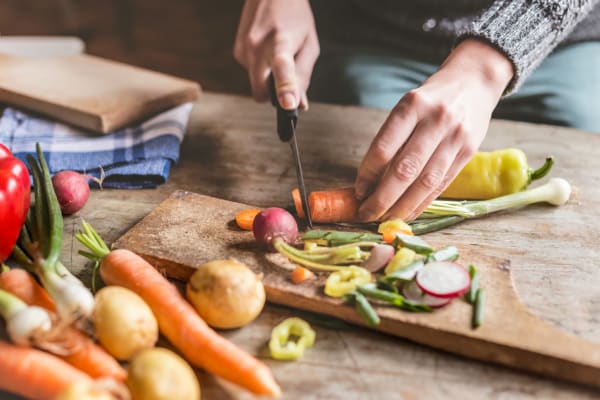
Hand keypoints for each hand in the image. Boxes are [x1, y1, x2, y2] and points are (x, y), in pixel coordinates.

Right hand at [233, 0, 318, 109]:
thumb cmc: (294, 18)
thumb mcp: (309, 45)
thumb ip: (304, 76)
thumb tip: (299, 105)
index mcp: (280, 41)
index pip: (282, 66)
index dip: (285, 87)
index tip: (288, 104)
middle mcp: (257, 46)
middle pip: (260, 92)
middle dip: (272, 96)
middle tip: (287, 84)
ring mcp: (243, 49)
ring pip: (257, 84)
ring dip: (268, 78)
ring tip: (278, 54)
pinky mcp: (237, 52)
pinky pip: (252, 74)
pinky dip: (262, 69)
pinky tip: (267, 51)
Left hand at [355, 39, 513, 221]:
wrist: (474, 81)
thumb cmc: (431, 98)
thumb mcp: (408, 106)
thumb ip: (392, 139)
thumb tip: (369, 182)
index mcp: (413, 105)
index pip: (384, 147)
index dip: (368, 174)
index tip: (358, 192)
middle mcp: (436, 120)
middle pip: (405, 169)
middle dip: (382, 198)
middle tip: (366, 214)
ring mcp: (455, 137)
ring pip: (425, 182)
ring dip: (402, 207)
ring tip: (385, 219)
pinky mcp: (469, 151)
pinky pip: (442, 185)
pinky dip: (422, 203)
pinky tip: (408, 213)